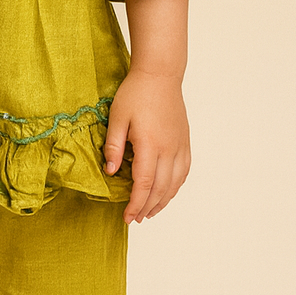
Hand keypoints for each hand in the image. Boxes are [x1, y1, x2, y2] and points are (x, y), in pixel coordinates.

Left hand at [104, 69, 191, 223]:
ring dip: (163, 201)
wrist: (160, 75)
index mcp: (150, 144)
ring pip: (175, 183)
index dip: (135, 204)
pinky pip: (184, 171)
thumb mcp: (117, 117)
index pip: (144, 184)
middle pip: (160, 188)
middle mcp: (169, 149)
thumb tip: (111, 172)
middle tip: (135, 219)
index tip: (127, 217)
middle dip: (147, 207)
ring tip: (150, 212)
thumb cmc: (136, 93)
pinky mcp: (184, 141)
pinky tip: (167, 192)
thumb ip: (114, 146)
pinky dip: (175, 186)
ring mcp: (180, 146)